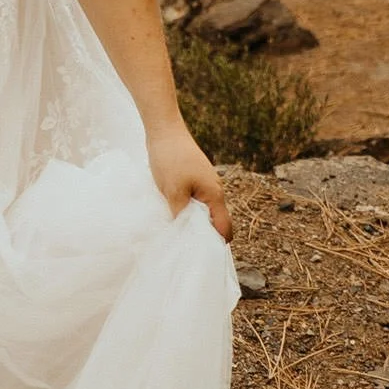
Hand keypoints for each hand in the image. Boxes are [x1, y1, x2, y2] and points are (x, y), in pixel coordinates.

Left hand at [147, 116, 230, 240]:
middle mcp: (215, 190)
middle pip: (217, 221)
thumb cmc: (170, 159)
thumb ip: (181, 215)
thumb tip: (184, 236)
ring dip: (196, 223)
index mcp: (215, 195)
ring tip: (180, 235)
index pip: (224, 228)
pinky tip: (175, 215)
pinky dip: (190, 210)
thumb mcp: (173, 192)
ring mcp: (205, 183)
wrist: (164, 130)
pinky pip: (197, 201)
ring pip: (206, 211)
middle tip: (188, 250)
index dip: (216, 244)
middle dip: (206, 236)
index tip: (202, 258)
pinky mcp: (195, 178)